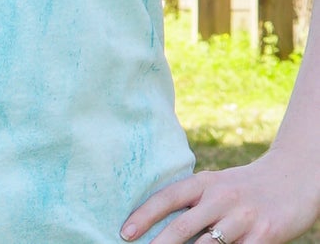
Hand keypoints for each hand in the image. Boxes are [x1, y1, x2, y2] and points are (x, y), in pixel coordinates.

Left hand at [122, 152, 319, 243]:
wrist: (293, 179)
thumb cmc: (247, 186)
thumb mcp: (217, 184)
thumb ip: (194, 200)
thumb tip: (161, 220)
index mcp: (204, 183)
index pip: (167, 198)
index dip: (144, 216)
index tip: (125, 232)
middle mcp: (221, 199)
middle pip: (183, 226)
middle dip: (159, 243)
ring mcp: (243, 219)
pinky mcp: (264, 236)